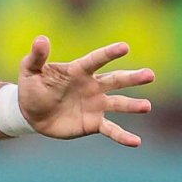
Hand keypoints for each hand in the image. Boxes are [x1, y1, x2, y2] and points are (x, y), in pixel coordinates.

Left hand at [17, 37, 153, 145]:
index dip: (110, 53)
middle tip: (150, 75)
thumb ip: (37, 56)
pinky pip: (111, 130)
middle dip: (133, 78)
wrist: (31, 114)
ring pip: (118, 103)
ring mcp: (95, 105)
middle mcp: (92, 86)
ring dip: (133, 105)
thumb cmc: (31, 87)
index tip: (125, 47)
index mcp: (78, 70)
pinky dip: (123, 136)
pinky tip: (136, 142)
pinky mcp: (94, 123)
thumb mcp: (30, 70)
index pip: (97, 60)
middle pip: (116, 80)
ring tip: (146, 106)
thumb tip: (41, 38)